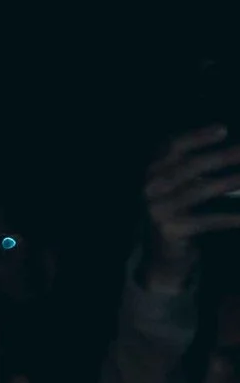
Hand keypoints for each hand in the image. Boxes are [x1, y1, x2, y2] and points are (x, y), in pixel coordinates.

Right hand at [139, 124, 239, 292]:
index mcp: (152, 170)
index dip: (198, 136)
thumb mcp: (178, 182)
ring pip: (199, 191)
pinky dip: (227, 217)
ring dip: (228, 182)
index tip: (224, 130)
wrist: (162, 253)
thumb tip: (233, 150)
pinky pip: (206, 220)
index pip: (174, 146)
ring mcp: (158, 210)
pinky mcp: (170, 230)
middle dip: (221, 157)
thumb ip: (193, 163)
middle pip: (190, 167)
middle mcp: (150, 188)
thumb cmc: (178, 209)